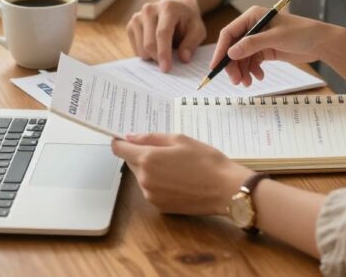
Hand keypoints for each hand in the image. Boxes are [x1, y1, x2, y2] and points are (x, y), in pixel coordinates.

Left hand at [111, 133, 252, 215]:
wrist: (225, 189)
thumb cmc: (206, 160)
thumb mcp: (180, 139)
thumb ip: (151, 138)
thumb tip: (129, 137)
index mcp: (148, 159)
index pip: (120, 149)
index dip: (120, 141)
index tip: (124, 138)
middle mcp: (145, 179)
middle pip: (131, 162)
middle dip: (140, 154)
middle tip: (163, 150)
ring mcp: (151, 195)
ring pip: (141, 177)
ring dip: (150, 170)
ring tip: (175, 165)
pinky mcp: (160, 207)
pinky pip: (151, 190)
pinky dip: (158, 183)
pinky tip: (177, 179)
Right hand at [127, 0, 206, 71]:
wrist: (176, 6)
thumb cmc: (187, 20)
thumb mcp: (198, 30)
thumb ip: (192, 43)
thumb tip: (184, 58)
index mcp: (167, 8)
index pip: (162, 33)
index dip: (163, 52)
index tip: (166, 68)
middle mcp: (149, 10)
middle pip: (149, 43)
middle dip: (158, 58)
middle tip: (169, 63)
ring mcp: (137, 17)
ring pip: (141, 48)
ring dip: (153, 56)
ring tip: (165, 48)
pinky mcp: (131, 25)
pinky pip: (136, 49)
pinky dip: (146, 53)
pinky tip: (156, 46)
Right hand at [210, 7, 344, 86]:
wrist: (321, 42)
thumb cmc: (301, 33)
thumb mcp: (275, 38)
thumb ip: (252, 44)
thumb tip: (230, 53)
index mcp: (252, 16)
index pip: (229, 33)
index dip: (221, 50)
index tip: (216, 66)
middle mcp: (253, 26)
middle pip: (234, 47)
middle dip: (233, 65)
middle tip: (236, 81)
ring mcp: (259, 39)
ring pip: (242, 57)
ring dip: (243, 71)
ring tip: (248, 83)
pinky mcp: (266, 49)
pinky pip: (252, 61)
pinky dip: (253, 71)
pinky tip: (259, 77)